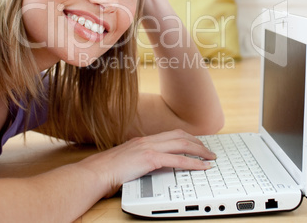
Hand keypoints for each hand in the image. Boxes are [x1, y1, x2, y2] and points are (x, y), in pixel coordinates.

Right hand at [80, 129, 215, 197]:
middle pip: (180, 136)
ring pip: (182, 144)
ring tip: (210, 157)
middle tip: (208, 150)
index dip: (187, 138)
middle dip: (197, 142)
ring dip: (199, 150)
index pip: (171, 134)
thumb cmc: (107, 169)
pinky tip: (201, 166)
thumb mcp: (127, 160)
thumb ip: (139, 158)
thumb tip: (149, 164)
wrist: (96, 172)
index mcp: (143, 140)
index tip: (196, 144)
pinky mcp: (149, 159)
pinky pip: (177, 160)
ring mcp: (149, 147)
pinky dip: (192, 163)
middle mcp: (148, 140)